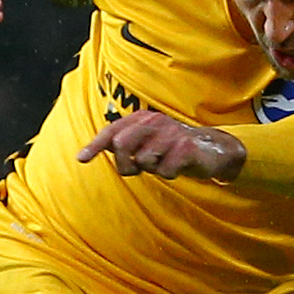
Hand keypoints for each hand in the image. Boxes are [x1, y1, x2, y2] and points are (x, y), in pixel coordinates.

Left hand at [79, 110, 246, 181]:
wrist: (212, 150)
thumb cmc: (172, 148)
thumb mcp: (146, 142)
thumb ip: (122, 145)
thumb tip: (84, 154)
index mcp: (142, 118)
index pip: (112, 131)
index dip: (94, 145)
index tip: (81, 159)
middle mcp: (155, 121)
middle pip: (121, 145)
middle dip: (125, 164)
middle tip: (138, 169)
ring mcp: (171, 133)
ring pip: (143, 161)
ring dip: (152, 170)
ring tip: (165, 163)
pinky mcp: (186, 148)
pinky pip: (165, 171)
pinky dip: (169, 175)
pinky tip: (178, 167)